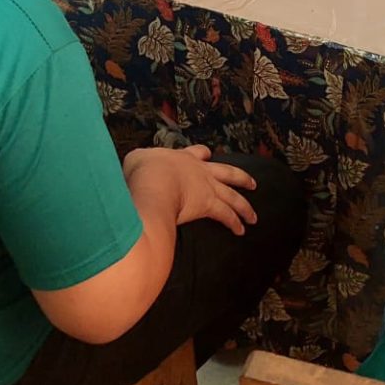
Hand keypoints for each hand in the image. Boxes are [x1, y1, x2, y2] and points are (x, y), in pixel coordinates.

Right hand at [123, 145, 258, 234]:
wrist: (152, 180)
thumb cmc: (141, 171)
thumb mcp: (136, 160)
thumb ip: (138, 165)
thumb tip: (130, 171)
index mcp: (182, 158)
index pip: (197, 153)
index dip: (203, 155)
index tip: (209, 154)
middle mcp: (199, 170)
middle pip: (227, 172)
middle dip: (240, 178)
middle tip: (252, 183)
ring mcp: (206, 187)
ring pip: (232, 195)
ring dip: (244, 206)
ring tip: (253, 216)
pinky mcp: (207, 204)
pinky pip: (225, 214)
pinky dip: (234, 222)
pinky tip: (241, 230)